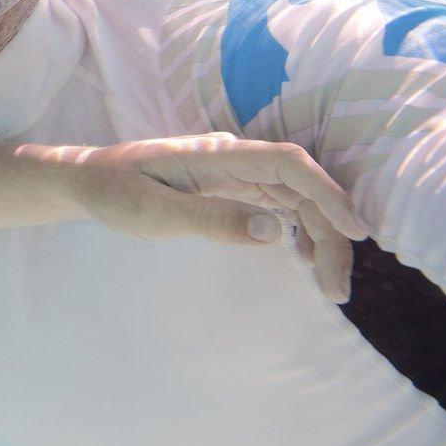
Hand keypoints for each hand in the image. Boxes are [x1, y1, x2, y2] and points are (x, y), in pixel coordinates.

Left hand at [64, 134, 367, 301]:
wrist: (89, 179)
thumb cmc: (116, 193)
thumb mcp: (155, 213)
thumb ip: (211, 220)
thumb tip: (272, 232)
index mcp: (219, 155)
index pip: (288, 164)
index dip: (328, 193)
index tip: (356, 231)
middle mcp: (235, 158)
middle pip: (302, 188)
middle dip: (329, 234)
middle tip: (338, 290)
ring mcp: (237, 173)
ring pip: (296, 200)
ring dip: (320, 238)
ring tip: (331, 287)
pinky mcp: (232, 189)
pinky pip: (280, 207)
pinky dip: (301, 233)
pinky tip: (307, 262)